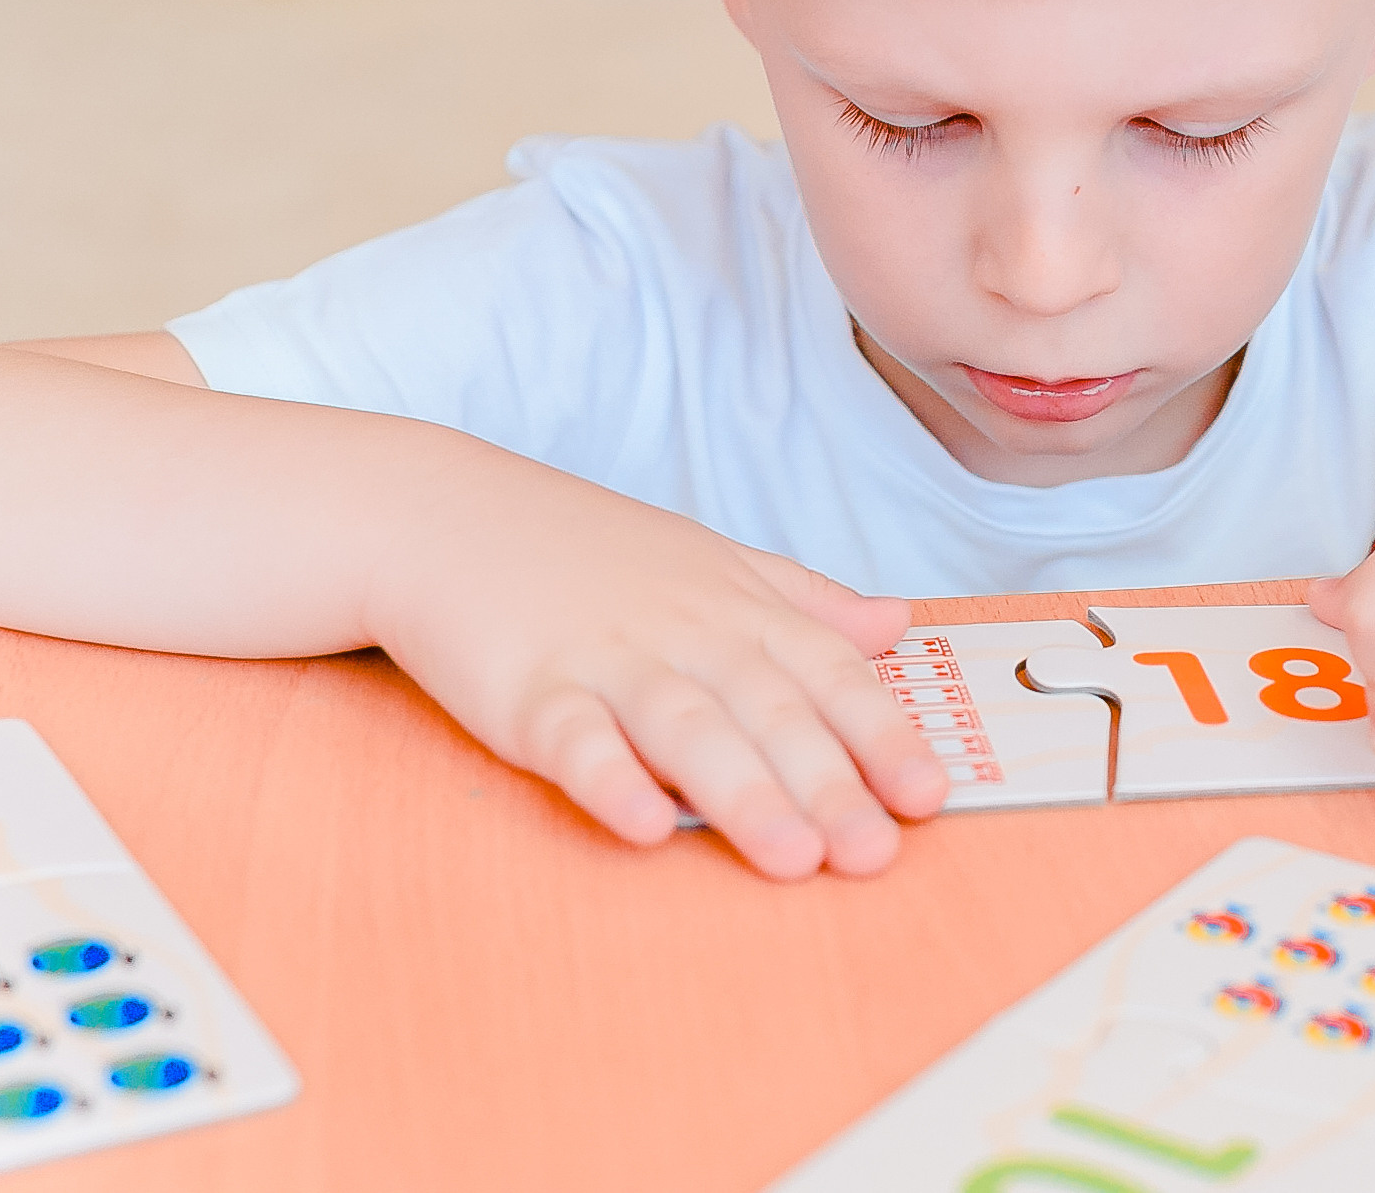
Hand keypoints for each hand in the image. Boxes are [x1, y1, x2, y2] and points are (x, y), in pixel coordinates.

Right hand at [376, 495, 948, 880]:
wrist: (447, 515)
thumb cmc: (588, 552)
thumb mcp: (711, 562)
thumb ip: (806, 603)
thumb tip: (897, 627)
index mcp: (738, 607)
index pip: (828, 673)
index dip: (880, 735)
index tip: (927, 795)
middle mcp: (685, 633)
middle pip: (770, 712)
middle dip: (829, 785)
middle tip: (875, 855)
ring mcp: (606, 659)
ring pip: (688, 728)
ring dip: (742, 794)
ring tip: (792, 859)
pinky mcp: (527, 690)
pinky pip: (574, 738)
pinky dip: (609, 778)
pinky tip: (641, 824)